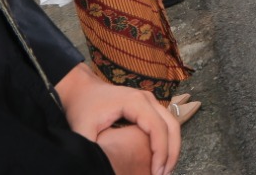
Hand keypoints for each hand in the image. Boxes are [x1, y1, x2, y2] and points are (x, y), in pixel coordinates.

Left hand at [55, 63, 179, 174]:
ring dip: (171, 148)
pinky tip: (159, 159)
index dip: (161, 153)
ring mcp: (150, 101)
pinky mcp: (148, 107)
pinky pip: (164, 124)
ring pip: (172, 125)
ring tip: (163, 170)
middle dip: (171, 153)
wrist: (82, 89)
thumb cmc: (83, 106)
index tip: (156, 174)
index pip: (158, 129)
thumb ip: (93, 149)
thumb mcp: (83, 129)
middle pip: (172, 126)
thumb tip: (98, 168)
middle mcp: (147, 99)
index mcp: (135, 102)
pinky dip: (166, 142)